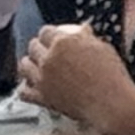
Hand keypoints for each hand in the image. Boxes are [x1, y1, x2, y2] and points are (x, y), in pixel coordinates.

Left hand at [19, 22, 134, 134]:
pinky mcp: (41, 97)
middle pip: (33, 47)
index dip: (48, 33)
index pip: (46, 31)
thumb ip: (87, 38)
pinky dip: (25, 87)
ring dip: (28, 63)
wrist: (109, 103)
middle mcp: (49, 59)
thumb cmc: (110, 76)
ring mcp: (42, 79)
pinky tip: (31, 86)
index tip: (51, 36)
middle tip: (43, 50)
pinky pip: (23, 91)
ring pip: (23, 66)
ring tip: (34, 65)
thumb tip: (82, 30)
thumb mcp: (102, 49)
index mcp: (63, 43)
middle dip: (37, 46)